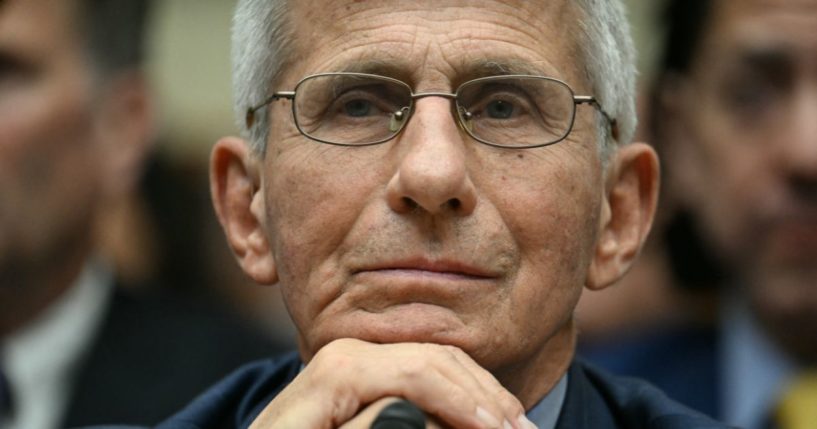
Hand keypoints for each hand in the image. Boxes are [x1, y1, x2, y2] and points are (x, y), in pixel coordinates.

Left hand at [247, 339, 535, 428]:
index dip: (467, 403)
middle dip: (486, 398)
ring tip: (513, 424)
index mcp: (341, 367)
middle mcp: (352, 353)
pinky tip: (482, 418)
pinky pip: (423, 374)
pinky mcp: (365, 376)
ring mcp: (360, 361)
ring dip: (482, 396)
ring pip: (439, 363)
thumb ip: (366, 427)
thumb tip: (411, 411)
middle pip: (439, 360)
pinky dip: (460, 396)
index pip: (423, 370)